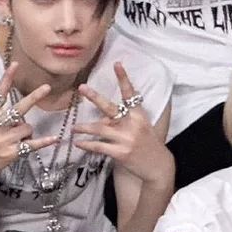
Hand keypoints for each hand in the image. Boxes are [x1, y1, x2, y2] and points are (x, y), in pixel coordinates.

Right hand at [0, 63, 57, 190]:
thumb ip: (0, 116)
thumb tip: (22, 116)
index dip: (7, 78)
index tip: (15, 64)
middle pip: (18, 108)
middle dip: (34, 97)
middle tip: (46, 87)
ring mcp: (3, 139)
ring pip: (28, 128)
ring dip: (27, 133)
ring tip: (15, 140)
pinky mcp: (11, 153)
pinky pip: (33, 144)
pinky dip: (45, 141)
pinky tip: (55, 138)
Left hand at [74, 62, 171, 186]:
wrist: (158, 167)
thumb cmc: (149, 146)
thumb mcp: (144, 128)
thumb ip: (128, 120)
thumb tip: (109, 114)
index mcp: (140, 116)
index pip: (130, 94)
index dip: (123, 78)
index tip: (117, 64)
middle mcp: (132, 125)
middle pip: (110, 108)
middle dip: (95, 97)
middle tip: (82, 87)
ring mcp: (126, 139)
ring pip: (99, 129)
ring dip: (84, 128)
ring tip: (73, 128)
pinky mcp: (120, 153)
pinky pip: (98, 146)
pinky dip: (87, 145)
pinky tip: (78, 143)